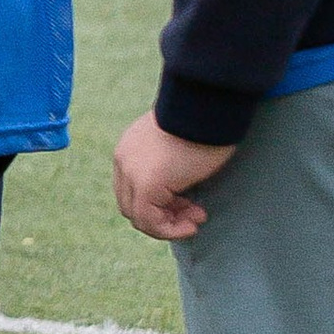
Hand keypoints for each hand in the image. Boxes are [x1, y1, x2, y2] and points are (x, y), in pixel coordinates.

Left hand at [112, 110, 237, 241]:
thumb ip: (169, 166)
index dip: (161, 203)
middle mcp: (124, 161)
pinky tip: (192, 225)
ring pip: (139, 216)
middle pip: (132, 204)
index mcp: (130, 149)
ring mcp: (132, 173)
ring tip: (196, 220)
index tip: (190, 204)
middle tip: (195, 215)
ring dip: (168, 225)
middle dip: (164, 215)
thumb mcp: (179, 144)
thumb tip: (178, 193)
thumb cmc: (205, 120)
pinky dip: (169, 230)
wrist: (209, 104)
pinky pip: (149, 220)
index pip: (133, 189)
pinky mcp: (146, 184)